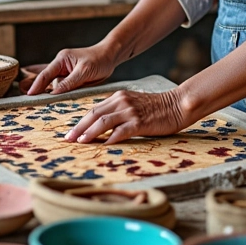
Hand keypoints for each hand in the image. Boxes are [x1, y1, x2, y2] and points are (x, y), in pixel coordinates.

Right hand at [26, 44, 117, 95]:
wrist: (110, 57)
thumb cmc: (99, 59)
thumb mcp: (85, 71)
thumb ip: (69, 82)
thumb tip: (54, 93)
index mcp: (61, 59)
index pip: (46, 74)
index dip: (36, 85)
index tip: (29, 96)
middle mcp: (61, 66)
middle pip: (48, 81)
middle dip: (41, 91)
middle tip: (31, 102)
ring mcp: (66, 74)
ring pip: (56, 88)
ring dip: (54, 95)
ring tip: (45, 104)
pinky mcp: (72, 80)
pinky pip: (64, 90)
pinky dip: (63, 96)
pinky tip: (60, 102)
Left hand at [64, 88, 184, 143]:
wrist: (177, 105)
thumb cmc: (157, 108)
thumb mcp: (134, 104)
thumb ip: (119, 112)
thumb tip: (103, 128)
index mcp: (119, 97)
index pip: (94, 110)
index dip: (81, 122)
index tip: (72, 132)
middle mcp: (122, 101)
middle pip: (94, 114)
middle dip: (79, 128)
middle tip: (68, 139)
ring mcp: (130, 111)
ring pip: (103, 122)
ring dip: (89, 133)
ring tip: (80, 143)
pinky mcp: (139, 122)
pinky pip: (120, 132)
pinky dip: (109, 140)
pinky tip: (103, 147)